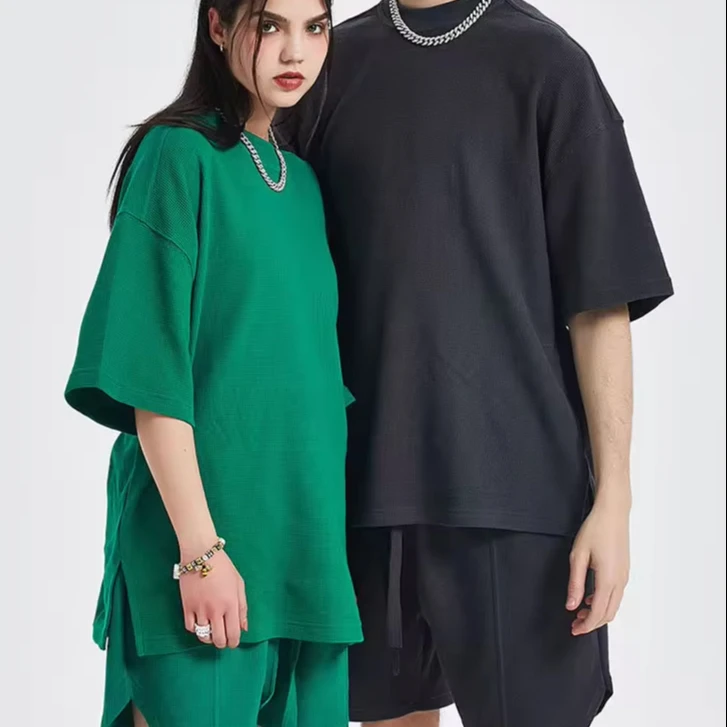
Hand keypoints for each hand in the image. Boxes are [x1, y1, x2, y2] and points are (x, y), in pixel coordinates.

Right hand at [180, 550, 247, 648]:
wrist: (201, 555)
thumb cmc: (223, 567)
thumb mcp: (239, 584)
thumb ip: (243, 608)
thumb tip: (244, 628)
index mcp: (231, 604)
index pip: (233, 634)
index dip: (234, 642)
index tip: (233, 642)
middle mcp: (215, 610)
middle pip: (218, 640)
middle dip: (222, 643)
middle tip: (223, 639)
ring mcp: (200, 610)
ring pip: (203, 637)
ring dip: (209, 638)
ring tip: (212, 632)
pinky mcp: (187, 607)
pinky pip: (190, 628)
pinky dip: (196, 629)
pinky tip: (200, 623)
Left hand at [567, 497, 629, 635]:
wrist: (613, 513)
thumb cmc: (595, 530)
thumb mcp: (578, 556)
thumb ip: (575, 583)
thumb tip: (572, 605)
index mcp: (608, 579)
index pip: (599, 613)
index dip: (586, 625)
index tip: (574, 629)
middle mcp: (620, 581)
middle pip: (609, 613)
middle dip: (592, 623)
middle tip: (574, 625)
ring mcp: (624, 576)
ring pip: (614, 605)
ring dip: (598, 613)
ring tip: (580, 612)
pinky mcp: (624, 571)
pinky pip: (616, 595)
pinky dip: (604, 602)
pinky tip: (590, 598)